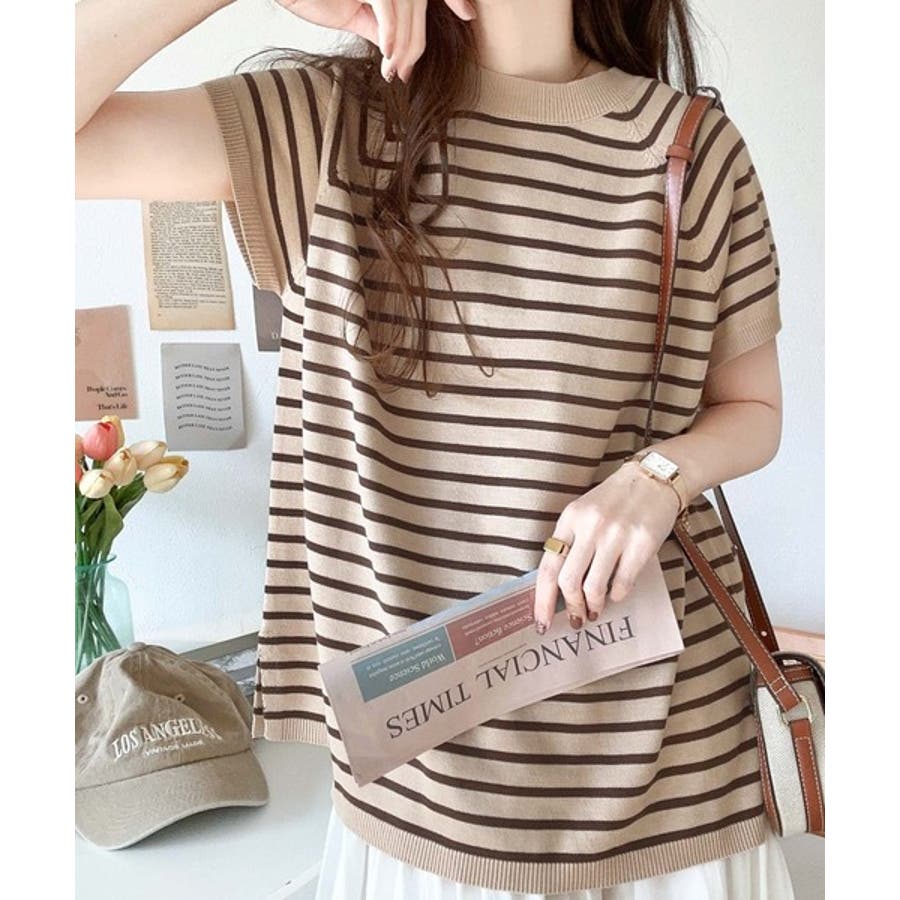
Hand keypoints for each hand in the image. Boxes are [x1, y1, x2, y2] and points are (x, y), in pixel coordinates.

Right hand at [274, 1, 477, 81]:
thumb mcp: (352, 12)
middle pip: (418, 7)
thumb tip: (396, 47)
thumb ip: (378, 24)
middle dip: (416, 45)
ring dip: (402, 47)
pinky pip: (389, 9)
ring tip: (394, 71)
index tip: (469, 16)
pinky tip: (387, 54)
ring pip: (407, 11)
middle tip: (404, 75)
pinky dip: (391, 33)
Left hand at [532, 460, 681, 632]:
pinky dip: (616, 596)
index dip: (541, 600)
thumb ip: (570, 542)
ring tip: (595, 611)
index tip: (541, 623)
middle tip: (577, 619)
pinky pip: (622, 584)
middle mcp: (590, 526)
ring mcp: (616, 535)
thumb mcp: (583, 513)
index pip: (548, 567)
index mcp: (570, 518)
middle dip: (571, 607)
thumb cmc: (614, 500)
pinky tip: (616, 594)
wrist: (653, 478)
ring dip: (593, 606)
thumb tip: (559, 588)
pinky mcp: (642, 544)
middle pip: (568, 581)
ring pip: (594, 587)